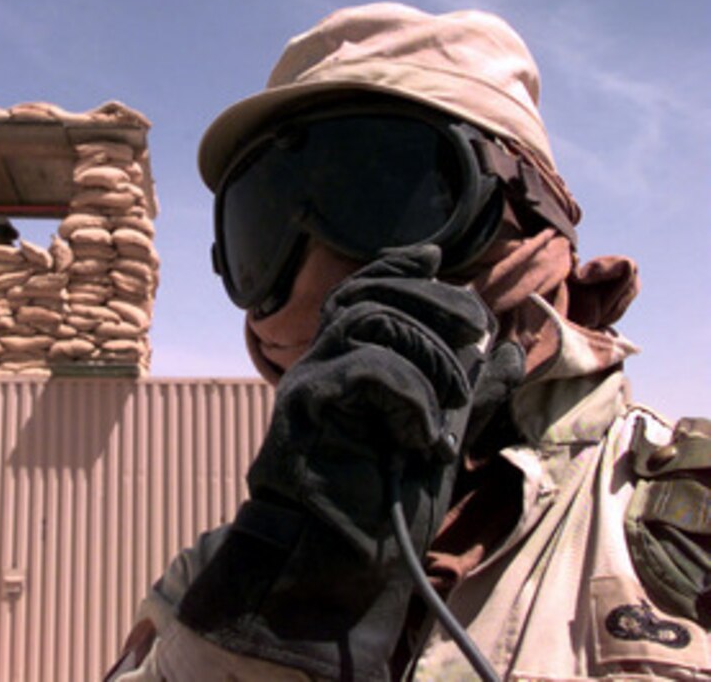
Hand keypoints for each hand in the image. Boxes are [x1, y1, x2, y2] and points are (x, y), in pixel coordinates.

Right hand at [178, 245, 521, 678]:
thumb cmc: (384, 507)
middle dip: (431, 299)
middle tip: (477, 326)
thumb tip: (510, 352)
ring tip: (449, 406)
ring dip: (426, 354)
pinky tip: (419, 437)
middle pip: (368, 294)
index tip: (435, 254)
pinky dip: (408, 395)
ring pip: (368, 320)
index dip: (396, 267)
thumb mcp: (441, 437)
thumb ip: (469, 394)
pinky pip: (367, 367)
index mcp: (348, 366)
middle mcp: (322, 364)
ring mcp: (309, 382)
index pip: (361, 292)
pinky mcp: (306, 406)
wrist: (340, 563)